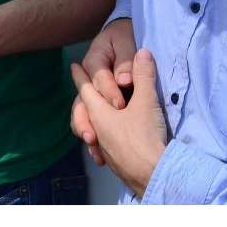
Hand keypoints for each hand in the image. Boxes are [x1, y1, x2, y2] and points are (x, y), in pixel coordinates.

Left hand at [70, 49, 167, 198]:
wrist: (152, 174)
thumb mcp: (146, 101)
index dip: (81, 76)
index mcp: (99, 114)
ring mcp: (105, 148)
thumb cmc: (144, 136)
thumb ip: (143, 76)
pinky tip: (110, 139)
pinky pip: (103, 142)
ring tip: (92, 113)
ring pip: (93, 128)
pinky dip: (103, 134)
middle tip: (83, 88)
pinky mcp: (115, 161)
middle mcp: (97, 131)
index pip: (86, 90)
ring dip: (92, 117)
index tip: (74, 66)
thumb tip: (142, 52)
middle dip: (83, 97)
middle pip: (85, 111)